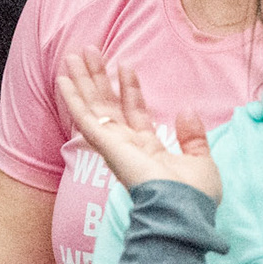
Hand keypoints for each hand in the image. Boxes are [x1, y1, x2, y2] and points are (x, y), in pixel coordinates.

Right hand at [56, 49, 219, 200]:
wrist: (183, 210)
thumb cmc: (193, 195)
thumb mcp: (199, 160)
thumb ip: (193, 137)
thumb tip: (186, 111)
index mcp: (147, 150)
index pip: (134, 112)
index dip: (129, 89)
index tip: (125, 66)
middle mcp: (126, 146)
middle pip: (108, 105)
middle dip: (98, 79)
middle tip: (89, 53)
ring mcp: (114, 145)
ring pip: (93, 107)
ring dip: (82, 81)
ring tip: (73, 55)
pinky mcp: (106, 145)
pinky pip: (85, 118)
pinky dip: (73, 98)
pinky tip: (63, 80)